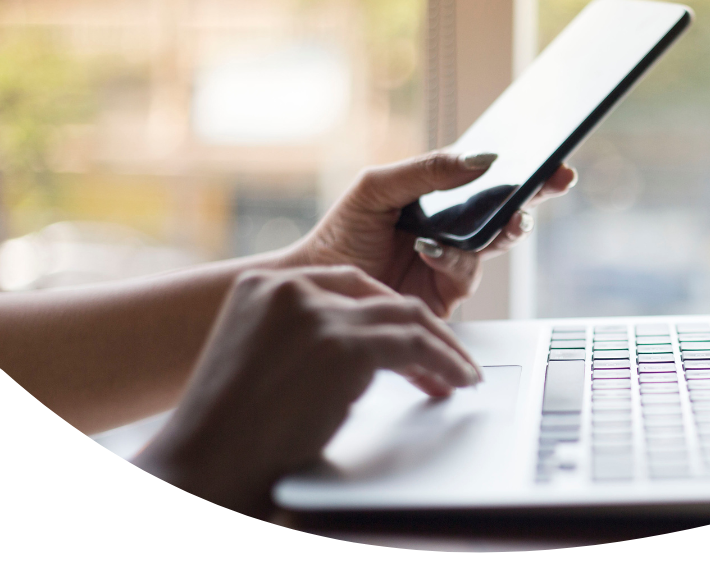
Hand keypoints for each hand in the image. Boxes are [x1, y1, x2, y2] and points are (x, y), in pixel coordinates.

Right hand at [133, 266, 480, 516]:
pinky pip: (416, 346)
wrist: (207, 465)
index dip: (386, 313)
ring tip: (462, 374)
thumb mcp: (261, 364)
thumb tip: (361, 358)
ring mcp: (318, 314)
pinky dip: (445, 363)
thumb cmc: (228, 434)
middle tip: (449, 358)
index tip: (413, 338)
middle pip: (380, 297)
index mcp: (262, 286)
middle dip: (421, 329)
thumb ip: (303, 343)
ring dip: (442, 348)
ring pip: (406, 318)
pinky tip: (457, 382)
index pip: (345, 285)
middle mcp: (289, 288)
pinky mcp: (342, 345)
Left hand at [286, 152, 575, 317]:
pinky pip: (466, 273)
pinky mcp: (447, 294)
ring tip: (508, 218)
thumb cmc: (343, 235)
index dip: (526, 171)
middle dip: (533, 196)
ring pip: (495, 242)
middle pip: (505, 209)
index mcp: (441, 198)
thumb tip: (480, 159)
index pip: (490, 180)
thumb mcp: (379, 188)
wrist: (317, 289)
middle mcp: (454, 229)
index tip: (552, 163)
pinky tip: (431, 249)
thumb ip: (427, 171)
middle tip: (552, 183)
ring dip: (503, 228)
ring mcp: (454, 262)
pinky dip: (453, 258)